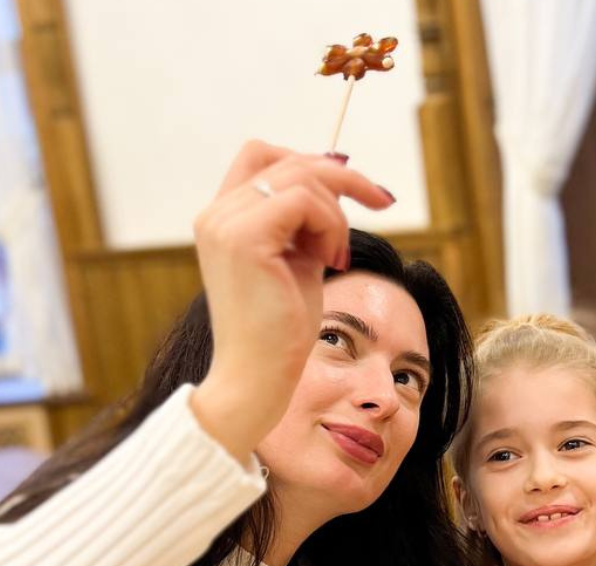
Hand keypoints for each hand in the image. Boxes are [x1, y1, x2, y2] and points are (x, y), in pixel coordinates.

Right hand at [189, 141, 394, 459]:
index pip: (262, 155)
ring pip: (302, 176)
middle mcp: (216, 215)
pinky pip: (305, 201)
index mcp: (222, 219)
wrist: (257, 380)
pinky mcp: (244, 240)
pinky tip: (332, 261)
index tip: (358, 188)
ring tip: (337, 257)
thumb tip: (340, 175)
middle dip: (343, 181)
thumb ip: (308, 221)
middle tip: (379, 205)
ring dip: (337, 212)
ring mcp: (225, 224)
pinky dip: (332, 225)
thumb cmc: (281, 332)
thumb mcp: (298, 260)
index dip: (311, 161)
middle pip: (288, 160)